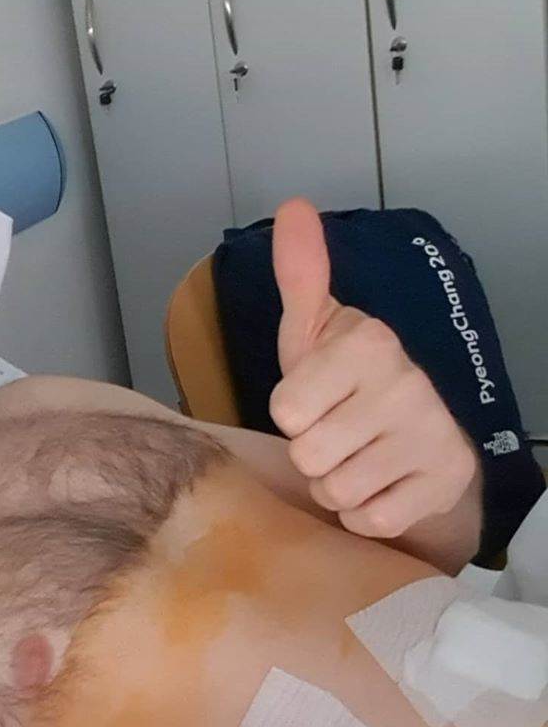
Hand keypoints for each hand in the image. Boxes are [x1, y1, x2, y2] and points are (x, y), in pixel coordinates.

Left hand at [269, 197, 477, 538]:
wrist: (421, 435)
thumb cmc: (347, 382)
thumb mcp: (316, 330)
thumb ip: (301, 276)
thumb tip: (292, 205)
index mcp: (368, 344)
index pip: (285, 410)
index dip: (293, 414)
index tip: (316, 401)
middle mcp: (406, 386)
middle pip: (307, 456)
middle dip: (312, 454)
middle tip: (336, 434)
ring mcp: (429, 439)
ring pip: (334, 492)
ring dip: (335, 485)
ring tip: (357, 458)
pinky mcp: (441, 486)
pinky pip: (367, 520)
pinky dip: (364, 512)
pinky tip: (381, 484)